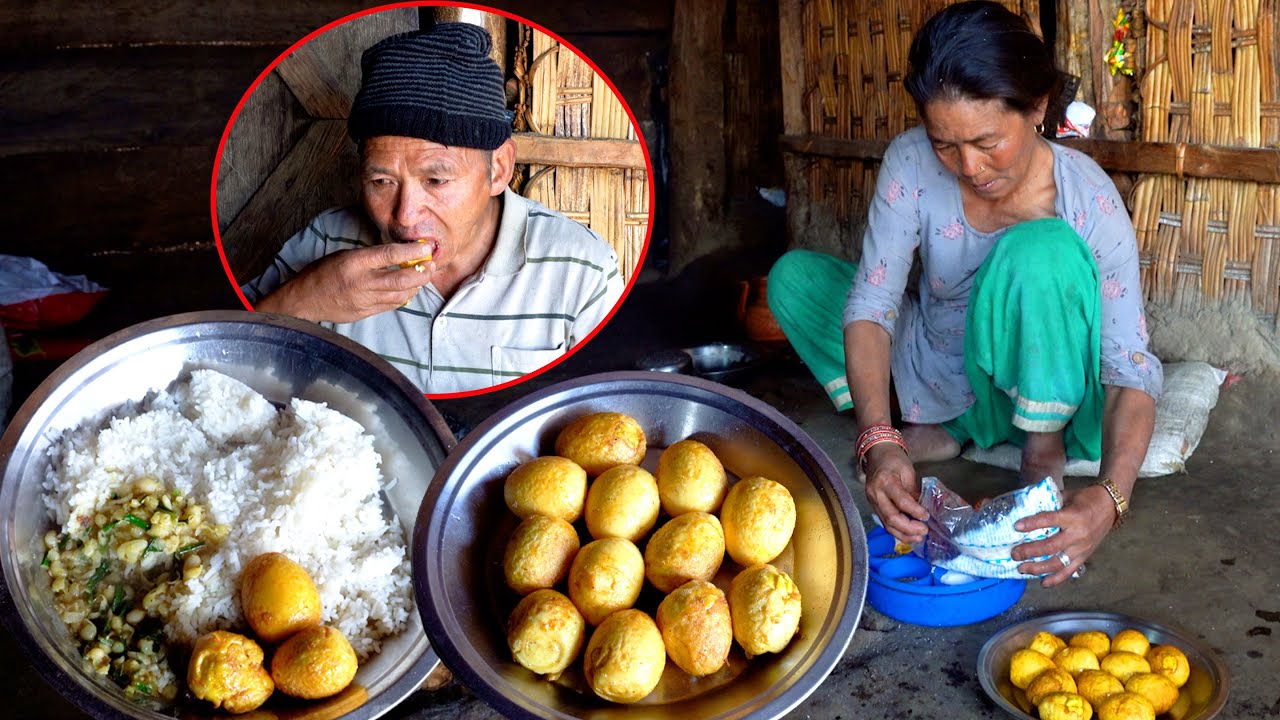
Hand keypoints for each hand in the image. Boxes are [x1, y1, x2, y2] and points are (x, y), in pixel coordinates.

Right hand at [254, 243, 435, 322]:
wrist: (305, 300)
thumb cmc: (323, 273)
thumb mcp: (344, 255)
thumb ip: (370, 256)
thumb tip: (397, 254)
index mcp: (355, 263)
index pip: (389, 255)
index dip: (412, 251)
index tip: (426, 246)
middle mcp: (362, 283)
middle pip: (401, 279)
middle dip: (421, 272)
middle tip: (431, 264)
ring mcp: (364, 300)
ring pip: (401, 295)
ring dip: (416, 285)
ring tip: (423, 276)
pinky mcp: (366, 313)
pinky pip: (392, 305)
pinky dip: (405, 297)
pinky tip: (409, 289)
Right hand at [863, 443, 928, 543]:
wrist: (876, 453)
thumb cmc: (894, 459)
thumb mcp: (908, 471)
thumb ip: (914, 491)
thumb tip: (924, 511)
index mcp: (885, 481)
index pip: (901, 501)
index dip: (915, 511)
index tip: (927, 517)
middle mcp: (876, 494)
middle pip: (891, 517)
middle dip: (909, 528)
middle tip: (924, 531)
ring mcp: (872, 501)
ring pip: (886, 524)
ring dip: (903, 534)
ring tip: (918, 538)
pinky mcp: (873, 506)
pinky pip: (885, 522)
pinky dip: (897, 530)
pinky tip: (909, 534)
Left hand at [1011, 483, 1115, 586]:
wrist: (1111, 506)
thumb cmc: (1086, 499)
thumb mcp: (1067, 496)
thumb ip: (1049, 504)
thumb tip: (1026, 509)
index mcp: (1072, 516)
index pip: (1048, 520)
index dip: (1031, 524)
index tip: (1016, 527)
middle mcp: (1078, 534)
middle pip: (1050, 547)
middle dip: (1029, 552)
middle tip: (1014, 554)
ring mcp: (1082, 548)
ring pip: (1058, 563)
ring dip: (1038, 568)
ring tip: (1022, 569)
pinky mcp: (1085, 556)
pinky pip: (1070, 571)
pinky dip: (1056, 578)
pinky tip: (1043, 583)